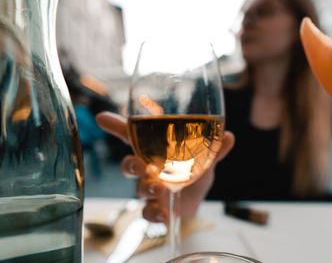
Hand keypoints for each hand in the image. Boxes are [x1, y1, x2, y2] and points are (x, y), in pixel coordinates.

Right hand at [96, 111, 234, 221]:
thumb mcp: (205, 157)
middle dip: (130, 165)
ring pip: (137, 189)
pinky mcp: (156, 208)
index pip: (132, 136)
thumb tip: (229, 136)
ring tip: (158, 189)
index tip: (102, 118)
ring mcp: (150, 190)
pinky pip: (147, 213)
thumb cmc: (194, 170)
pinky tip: (163, 212)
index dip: (116, 126)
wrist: (196, 197)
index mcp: (155, 152)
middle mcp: (148, 170)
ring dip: (145, 189)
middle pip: (129, 165)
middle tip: (140, 165)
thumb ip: (214, 149)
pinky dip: (153, 214)